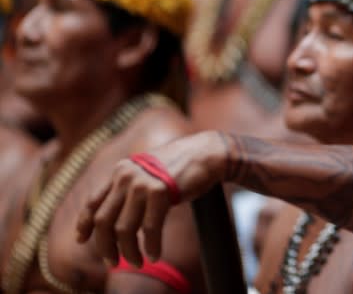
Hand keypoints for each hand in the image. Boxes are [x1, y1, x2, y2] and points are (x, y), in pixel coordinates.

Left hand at [76, 131, 227, 266]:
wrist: (207, 153)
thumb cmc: (180, 166)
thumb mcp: (147, 173)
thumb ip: (130, 189)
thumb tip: (117, 221)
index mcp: (120, 171)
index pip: (93, 201)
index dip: (84, 224)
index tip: (82, 240)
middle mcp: (126, 176)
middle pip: (104, 220)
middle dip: (106, 246)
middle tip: (113, 263)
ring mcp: (142, 183)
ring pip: (124, 229)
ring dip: (129, 251)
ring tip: (137, 262)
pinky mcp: (161, 191)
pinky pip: (150, 228)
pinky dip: (151, 246)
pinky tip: (154, 255)